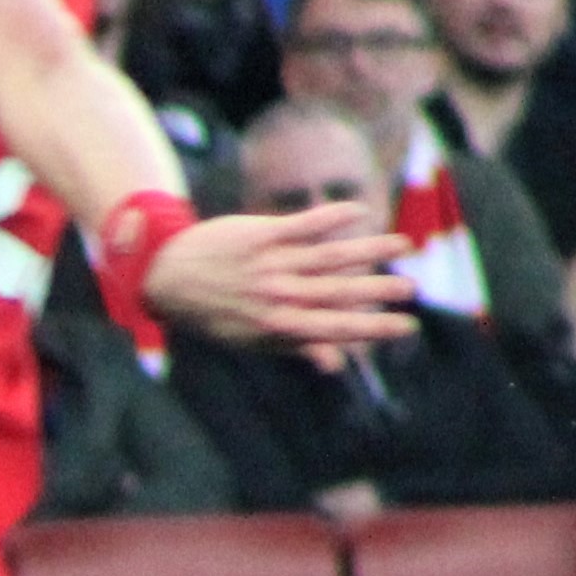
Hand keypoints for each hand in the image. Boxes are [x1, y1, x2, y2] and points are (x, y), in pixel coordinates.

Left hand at [136, 202, 416, 358]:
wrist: (164, 274)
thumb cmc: (211, 312)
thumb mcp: (248, 339)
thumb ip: (295, 346)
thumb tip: (336, 365)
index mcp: (277, 325)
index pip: (335, 328)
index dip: (372, 329)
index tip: (406, 326)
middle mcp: (277, 295)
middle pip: (338, 292)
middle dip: (377, 291)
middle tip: (412, 288)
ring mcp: (270, 264)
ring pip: (328, 257)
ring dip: (368, 251)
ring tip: (402, 246)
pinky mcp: (259, 235)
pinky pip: (301, 225)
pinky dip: (331, 217)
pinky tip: (359, 211)